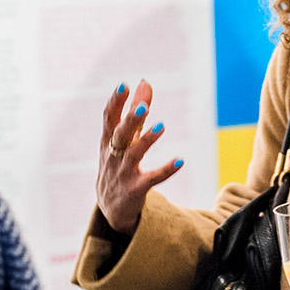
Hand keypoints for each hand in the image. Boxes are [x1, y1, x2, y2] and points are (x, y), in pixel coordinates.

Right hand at [96, 80, 182, 233]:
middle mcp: (113, 155)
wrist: (111, 207)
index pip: (109, 118)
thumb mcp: (124, 137)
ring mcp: (123, 173)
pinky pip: (152, 179)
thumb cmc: (117, 163)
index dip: (115, 102)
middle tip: (143, 106)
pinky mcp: (135, 189)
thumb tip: (144, 82)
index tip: (123, 85)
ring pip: (134, 155)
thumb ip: (134, 110)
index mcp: (109, 140)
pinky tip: (180, 161)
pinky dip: (166, 170)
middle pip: (120, 135)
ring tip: (162, 126)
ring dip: (147, 140)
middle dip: (130, 120)